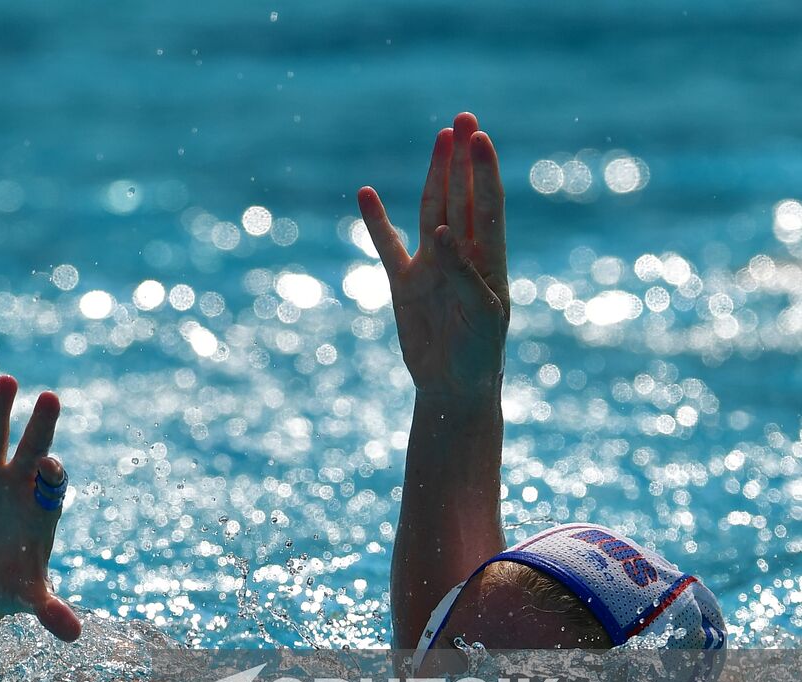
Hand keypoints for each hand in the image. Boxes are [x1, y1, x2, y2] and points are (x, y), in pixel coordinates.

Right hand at [0, 375, 80, 640]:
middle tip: (52, 398)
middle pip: (33, 448)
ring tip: (7, 381)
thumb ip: (49, 610)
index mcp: (41, 509)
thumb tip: (73, 636)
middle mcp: (19, 483)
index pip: (52, 485)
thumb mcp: (27, 598)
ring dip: (0, 408)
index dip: (51, 475)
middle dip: (41, 426)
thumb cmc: (9, 584)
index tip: (50, 465)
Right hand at [358, 112, 508, 401]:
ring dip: (434, 176)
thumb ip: (463, 272)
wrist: (453, 386)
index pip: (486, 205)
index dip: (483, 172)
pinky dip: (376, 222)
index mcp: (488, 260)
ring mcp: (431, 265)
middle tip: (462, 121)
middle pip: (461, 196)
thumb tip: (442, 232)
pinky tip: (366, 194)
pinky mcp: (404, 283)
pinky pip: (387, 246)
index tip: (480, 138)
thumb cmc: (479, 353)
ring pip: (430, 210)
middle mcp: (460, 254)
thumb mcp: (480, 315)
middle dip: (462, 160)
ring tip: (439, 139)